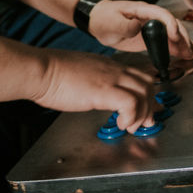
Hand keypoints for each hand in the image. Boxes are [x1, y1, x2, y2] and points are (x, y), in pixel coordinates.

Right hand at [29, 48, 157, 131]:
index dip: (147, 92)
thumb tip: (94, 91)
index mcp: (107, 65)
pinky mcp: (104, 91)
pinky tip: (122, 124)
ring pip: (144, 92)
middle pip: (147, 83)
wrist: (41, 69)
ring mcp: (110, 78)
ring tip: (132, 126)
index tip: (147, 107)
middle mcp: (113, 69)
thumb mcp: (80, 71)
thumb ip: (92, 79)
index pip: (138, 74)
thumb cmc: (52, 72)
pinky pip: (131, 103)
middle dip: (150, 104)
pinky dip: (132, 116)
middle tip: (146, 121)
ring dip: (143, 113)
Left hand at [87, 0, 192, 62]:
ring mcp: (153, 27)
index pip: (161, 14)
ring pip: (174, 33)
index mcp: (142, 10)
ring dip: (185, 43)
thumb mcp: (110, 22)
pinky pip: (168, 42)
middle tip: (190, 51)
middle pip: (172, 24)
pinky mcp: (151, 37)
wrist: (97, 21)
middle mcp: (151, 17)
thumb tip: (137, 28)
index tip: (175, 37)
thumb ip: (124, 26)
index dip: (170, 25)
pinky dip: (179, 49)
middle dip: (183, 37)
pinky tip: (188, 55)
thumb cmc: (103, 18)